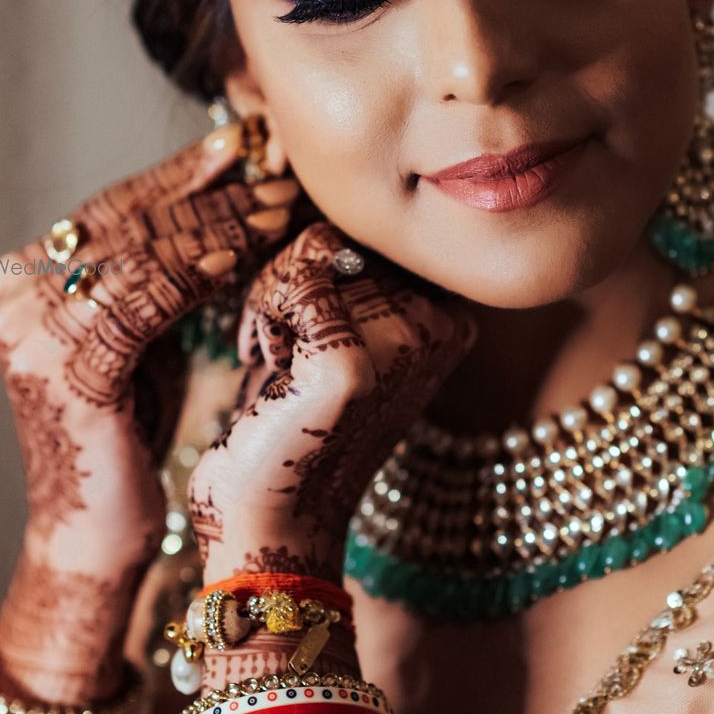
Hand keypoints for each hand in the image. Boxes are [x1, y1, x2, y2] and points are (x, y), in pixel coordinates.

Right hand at [0, 123, 298, 695]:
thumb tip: (220, 187)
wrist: (95, 527)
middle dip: (207, 194)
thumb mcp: (137, 331)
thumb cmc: (127, 426)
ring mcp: (34, 336)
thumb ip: (155, 270)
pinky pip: (142, 306)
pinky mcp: (69, 374)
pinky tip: (238, 260)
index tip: (239, 145)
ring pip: (141, 257)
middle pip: (127, 224)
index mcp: (21, 279)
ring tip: (276, 208)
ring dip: (216, 227)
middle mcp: (15, 299)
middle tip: (272, 170)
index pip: (111, 209)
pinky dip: (192, 277)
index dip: (177, 174)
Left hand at [186, 221, 476, 584]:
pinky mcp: (350, 360)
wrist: (269, 516)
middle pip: (343, 229)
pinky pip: (296, 274)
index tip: (296, 320)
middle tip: (275, 341)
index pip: (374, 227)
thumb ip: (345, 264)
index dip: (318, 257)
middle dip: (287, 274)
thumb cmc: (289, 419)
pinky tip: (263, 360)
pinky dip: (262, 310)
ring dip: (271, 290)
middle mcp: (442, 323)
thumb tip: (315, 196)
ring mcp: (403, 339)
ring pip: (316, 242)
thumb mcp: (330, 330)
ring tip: (270, 350)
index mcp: (450, 315)